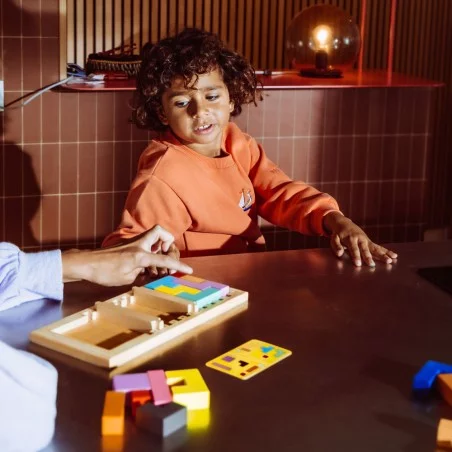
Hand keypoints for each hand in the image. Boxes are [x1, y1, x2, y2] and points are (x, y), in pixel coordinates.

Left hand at [62, 225, 192, 285]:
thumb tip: (151, 272)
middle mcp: (139, 245)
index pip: (165, 259)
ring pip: (154, 236)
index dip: (178, 265)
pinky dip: (150, 251)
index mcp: (141, 255)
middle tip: (167, 258)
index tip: (189, 269)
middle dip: (169, 243)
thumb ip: (143, 273)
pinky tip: (146, 265)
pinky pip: (145, 243)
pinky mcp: (128, 244)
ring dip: (160, 248)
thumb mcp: (128, 278)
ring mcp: (133, 242)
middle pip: (161, 232)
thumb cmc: (105, 272)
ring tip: (157, 266)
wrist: (87, 264)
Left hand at [323, 211, 397, 266]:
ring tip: (390, 260)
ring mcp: (366, 240)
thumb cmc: (338, 233)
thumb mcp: (334, 238)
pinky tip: (394, 256)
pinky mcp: (370, 242)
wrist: (344, 223)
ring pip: (375, 248)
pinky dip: (387, 251)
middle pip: (366, 249)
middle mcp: (360, 239)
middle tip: (372, 265)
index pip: (354, 249)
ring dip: (383, 254)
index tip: (358, 264)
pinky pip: (379, 247)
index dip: (356, 256)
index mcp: (351, 238)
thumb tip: (339, 254)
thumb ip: (336, 246)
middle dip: (369, 257)